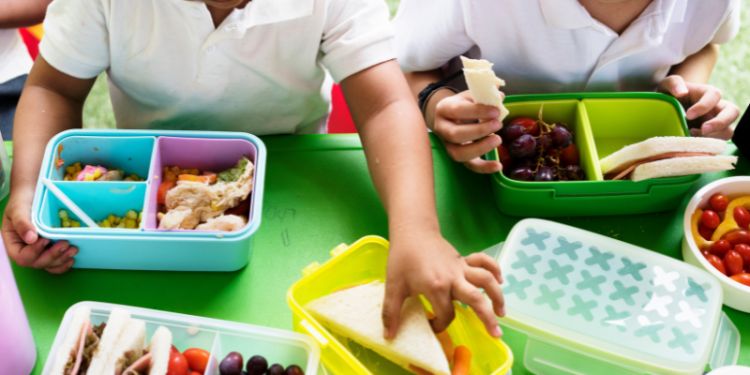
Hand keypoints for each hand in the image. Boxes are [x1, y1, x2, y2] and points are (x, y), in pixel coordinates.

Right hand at [2, 189, 76, 272]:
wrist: (33, 193)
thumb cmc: (23, 200)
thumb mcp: (18, 209)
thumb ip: (22, 223)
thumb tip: (31, 239)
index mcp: (14, 243)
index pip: (22, 257)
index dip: (34, 252)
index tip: (46, 240)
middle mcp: (25, 250)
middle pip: (37, 263)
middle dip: (52, 256)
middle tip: (66, 244)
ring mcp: (39, 251)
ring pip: (48, 265)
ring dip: (61, 260)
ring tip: (73, 249)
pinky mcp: (50, 249)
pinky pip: (55, 263)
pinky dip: (64, 262)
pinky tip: (72, 258)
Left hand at [382, 229, 503, 338]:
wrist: (412, 231)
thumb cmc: (402, 258)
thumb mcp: (393, 286)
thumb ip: (391, 312)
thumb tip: (389, 336)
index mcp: (436, 287)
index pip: (446, 314)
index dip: (440, 325)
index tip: (433, 326)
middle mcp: (453, 278)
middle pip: (477, 299)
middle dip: (488, 318)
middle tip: (496, 335)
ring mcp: (461, 268)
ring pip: (486, 280)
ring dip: (497, 296)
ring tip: (502, 313)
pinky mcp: (464, 259)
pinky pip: (484, 262)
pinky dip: (495, 269)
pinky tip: (500, 281)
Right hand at [432, 91, 503, 173]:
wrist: (451, 116)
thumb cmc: (463, 104)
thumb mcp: (470, 96)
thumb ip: (484, 95)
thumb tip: (500, 96)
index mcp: (443, 109)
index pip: (457, 111)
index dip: (477, 111)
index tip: (496, 111)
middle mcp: (441, 129)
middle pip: (455, 135)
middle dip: (479, 131)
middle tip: (498, 124)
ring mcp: (448, 145)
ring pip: (459, 154)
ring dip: (480, 148)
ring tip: (498, 139)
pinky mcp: (458, 155)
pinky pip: (469, 165)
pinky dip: (484, 168)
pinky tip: (498, 166)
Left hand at [658, 75, 739, 138]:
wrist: (667, 109)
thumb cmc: (670, 95)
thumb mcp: (667, 85)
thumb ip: (673, 83)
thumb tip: (682, 92)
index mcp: (707, 93)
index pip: (715, 95)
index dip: (704, 106)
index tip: (688, 115)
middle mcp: (716, 108)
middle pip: (733, 112)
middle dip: (720, 122)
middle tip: (703, 130)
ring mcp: (716, 123)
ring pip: (728, 131)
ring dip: (714, 137)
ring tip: (693, 139)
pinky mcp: (711, 137)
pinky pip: (716, 144)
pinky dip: (707, 146)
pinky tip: (692, 146)